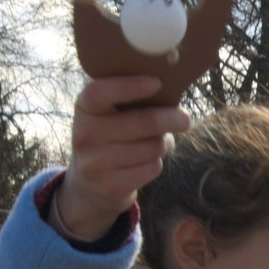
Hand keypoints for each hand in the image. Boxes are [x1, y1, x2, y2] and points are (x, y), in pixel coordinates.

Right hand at [55, 75, 191, 241]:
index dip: (130, 86)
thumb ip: (128, 100)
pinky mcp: (111, 186)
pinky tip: (147, 161)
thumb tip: (171, 91)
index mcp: (84, 108)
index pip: (100, 92)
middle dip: (171, 119)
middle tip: (185, 119)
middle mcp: (85, 135)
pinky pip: (151, 168)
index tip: (157, 83)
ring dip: (164, 143)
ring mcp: (96, 163)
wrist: (89, 186)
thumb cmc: (109, 138)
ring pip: (152, 147)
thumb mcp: (107, 115)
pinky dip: (156, 163)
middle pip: (144, 123)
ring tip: (159, 142)